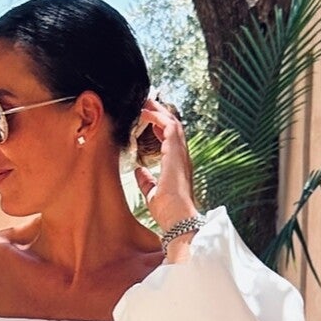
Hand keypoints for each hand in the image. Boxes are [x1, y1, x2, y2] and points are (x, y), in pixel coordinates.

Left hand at [132, 97, 197, 238]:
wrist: (177, 218)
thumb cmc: (168, 212)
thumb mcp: (152, 194)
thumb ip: (147, 181)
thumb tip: (139, 171)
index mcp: (177, 166)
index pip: (170, 140)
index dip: (159, 127)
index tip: (148, 119)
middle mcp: (181, 157)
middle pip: (173, 127)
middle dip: (160, 114)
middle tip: (147, 103)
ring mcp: (181, 154)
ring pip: (173, 124)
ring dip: (159, 112)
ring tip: (146, 102)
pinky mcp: (176, 153)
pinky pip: (169, 127)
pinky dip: (158, 118)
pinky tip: (146, 113)